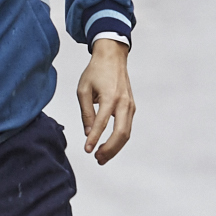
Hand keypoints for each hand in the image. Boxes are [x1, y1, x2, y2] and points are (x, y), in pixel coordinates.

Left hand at [77, 40, 133, 164]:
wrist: (112, 57)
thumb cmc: (96, 71)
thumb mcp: (83, 90)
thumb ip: (86, 112)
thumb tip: (87, 132)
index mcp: (110, 97)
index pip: (102, 123)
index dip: (94, 138)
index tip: (87, 150)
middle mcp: (123, 103)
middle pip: (121, 133)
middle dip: (109, 149)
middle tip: (97, 159)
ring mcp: (130, 105)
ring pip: (126, 133)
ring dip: (115, 148)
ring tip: (101, 156)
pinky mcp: (131, 107)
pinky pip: (127, 127)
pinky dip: (119, 139)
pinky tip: (108, 145)